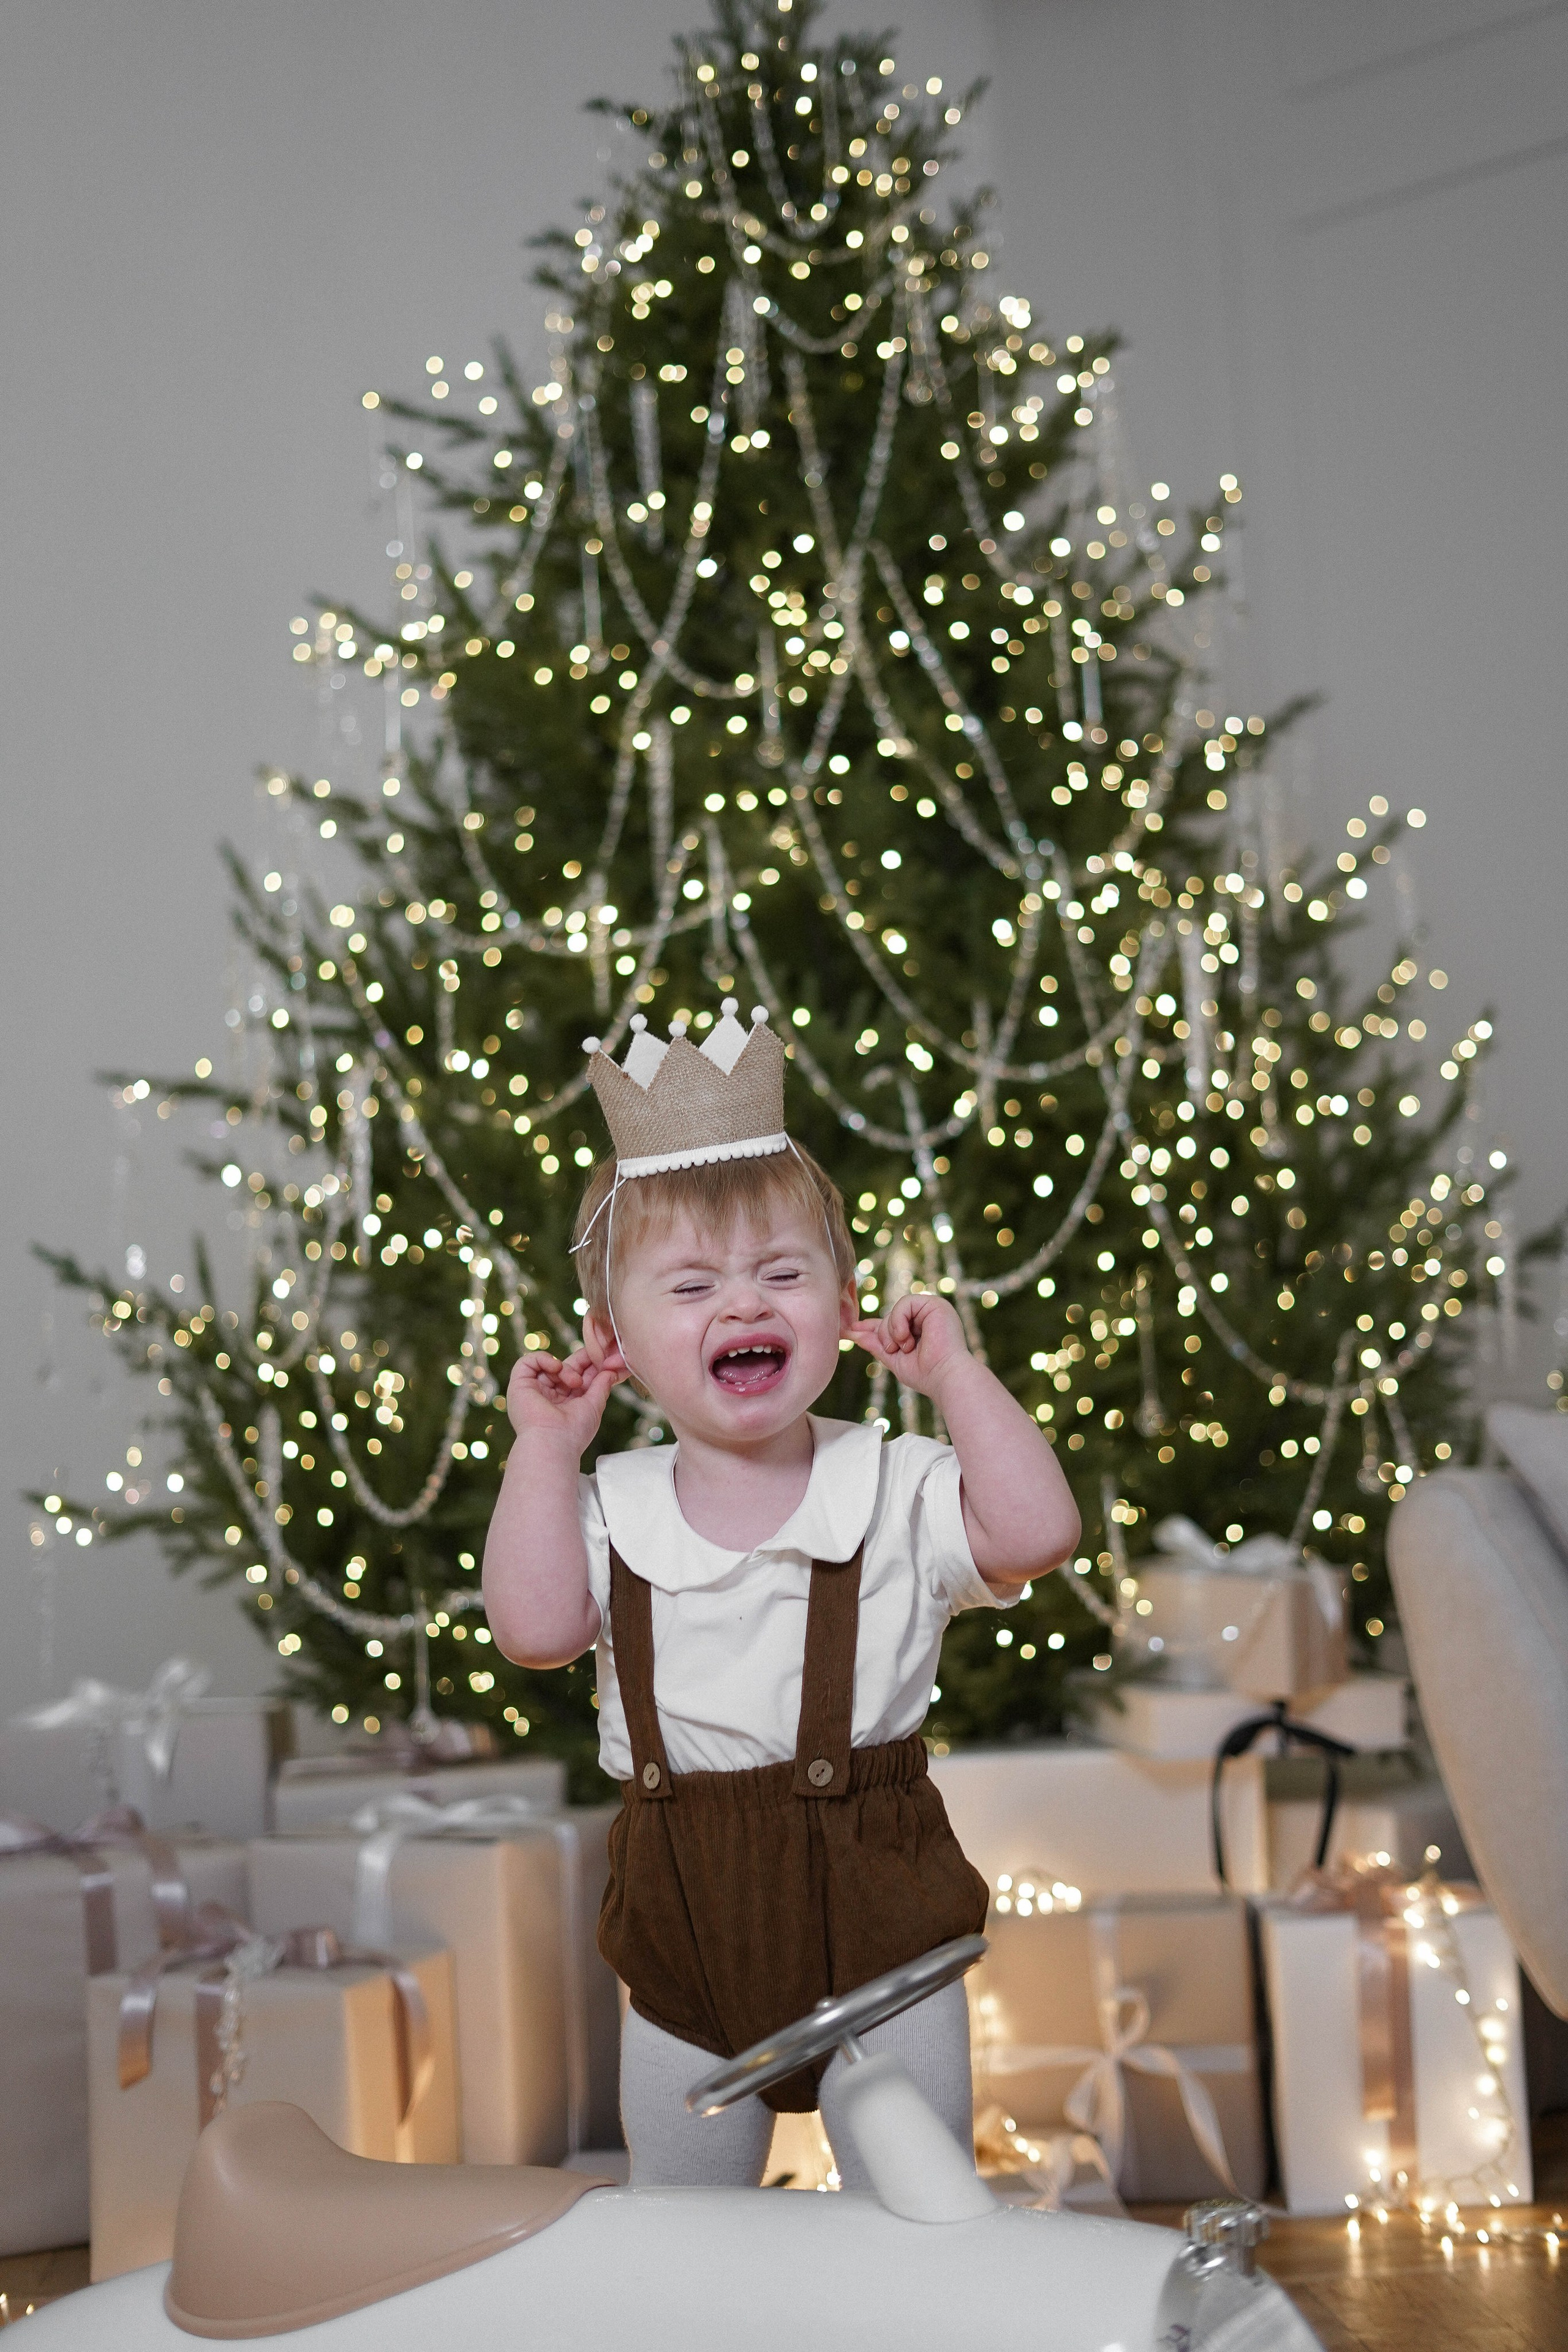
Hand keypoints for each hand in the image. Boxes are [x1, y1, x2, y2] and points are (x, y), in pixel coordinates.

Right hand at [505, 1344, 617, 1452]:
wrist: (553, 1442)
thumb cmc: (575, 1431)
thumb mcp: (594, 1405)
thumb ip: (602, 1385)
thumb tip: (612, 1371)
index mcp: (565, 1402)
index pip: (576, 1376)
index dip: (589, 1366)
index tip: (605, 1360)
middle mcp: (548, 1396)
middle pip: (564, 1368)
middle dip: (581, 1361)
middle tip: (597, 1356)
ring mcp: (534, 1390)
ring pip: (550, 1365)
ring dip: (566, 1368)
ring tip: (575, 1382)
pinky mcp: (519, 1385)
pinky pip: (528, 1362)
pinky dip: (544, 1359)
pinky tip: (557, 1368)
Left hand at [848, 1293, 971, 1399]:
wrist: (945, 1378)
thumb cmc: (925, 1374)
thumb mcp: (894, 1358)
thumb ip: (876, 1344)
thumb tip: (852, 1333)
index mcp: (920, 1329)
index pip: (891, 1322)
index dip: (872, 1326)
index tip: (851, 1329)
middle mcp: (926, 1317)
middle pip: (889, 1317)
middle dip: (884, 1335)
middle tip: (894, 1350)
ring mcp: (931, 1309)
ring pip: (895, 1310)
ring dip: (892, 1331)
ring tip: (905, 1347)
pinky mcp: (934, 1304)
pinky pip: (904, 1303)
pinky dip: (899, 1321)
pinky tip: (907, 1338)